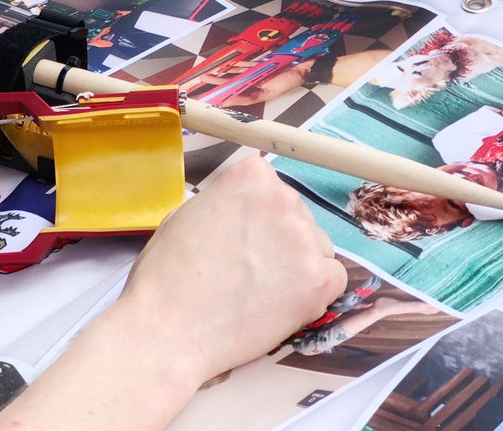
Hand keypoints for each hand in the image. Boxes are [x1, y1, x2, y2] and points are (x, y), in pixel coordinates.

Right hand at [117, 157, 346, 383]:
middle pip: (299, 217)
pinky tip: (284, 305)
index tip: (246, 239)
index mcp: (251, 175)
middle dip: (282, 241)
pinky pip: (335, 278)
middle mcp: (282, 197)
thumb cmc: (168, 272)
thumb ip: (226, 202)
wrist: (168, 326)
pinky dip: (316, 293)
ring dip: (299, 266)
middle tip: (252, 271)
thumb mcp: (189, 212)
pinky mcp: (317, 278)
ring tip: (263, 292)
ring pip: (319, 247)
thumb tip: (243, 211)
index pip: (274, 191)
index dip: (261, 219)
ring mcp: (303, 237)